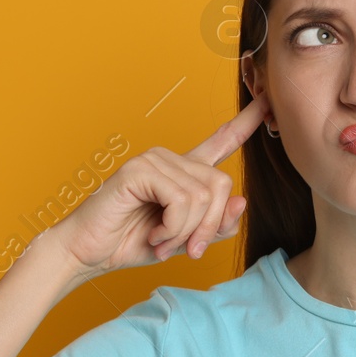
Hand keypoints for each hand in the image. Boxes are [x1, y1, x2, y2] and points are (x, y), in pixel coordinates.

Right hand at [49, 93, 269, 275]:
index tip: (267, 104)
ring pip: (202, 197)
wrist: (89, 252)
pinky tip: (154, 233)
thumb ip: (215, 225)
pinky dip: (172, 227)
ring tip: (162, 240)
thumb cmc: (132, 242)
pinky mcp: (140, 169)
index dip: (246, 123)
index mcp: (185, 172)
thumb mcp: (186, 241)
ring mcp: (155, 160)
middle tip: (188, 249)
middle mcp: (172, 159)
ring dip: (185, 232)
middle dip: (209, 227)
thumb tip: (241, 202)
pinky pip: (181, 200)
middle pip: (221, 185)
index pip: (222, 141)